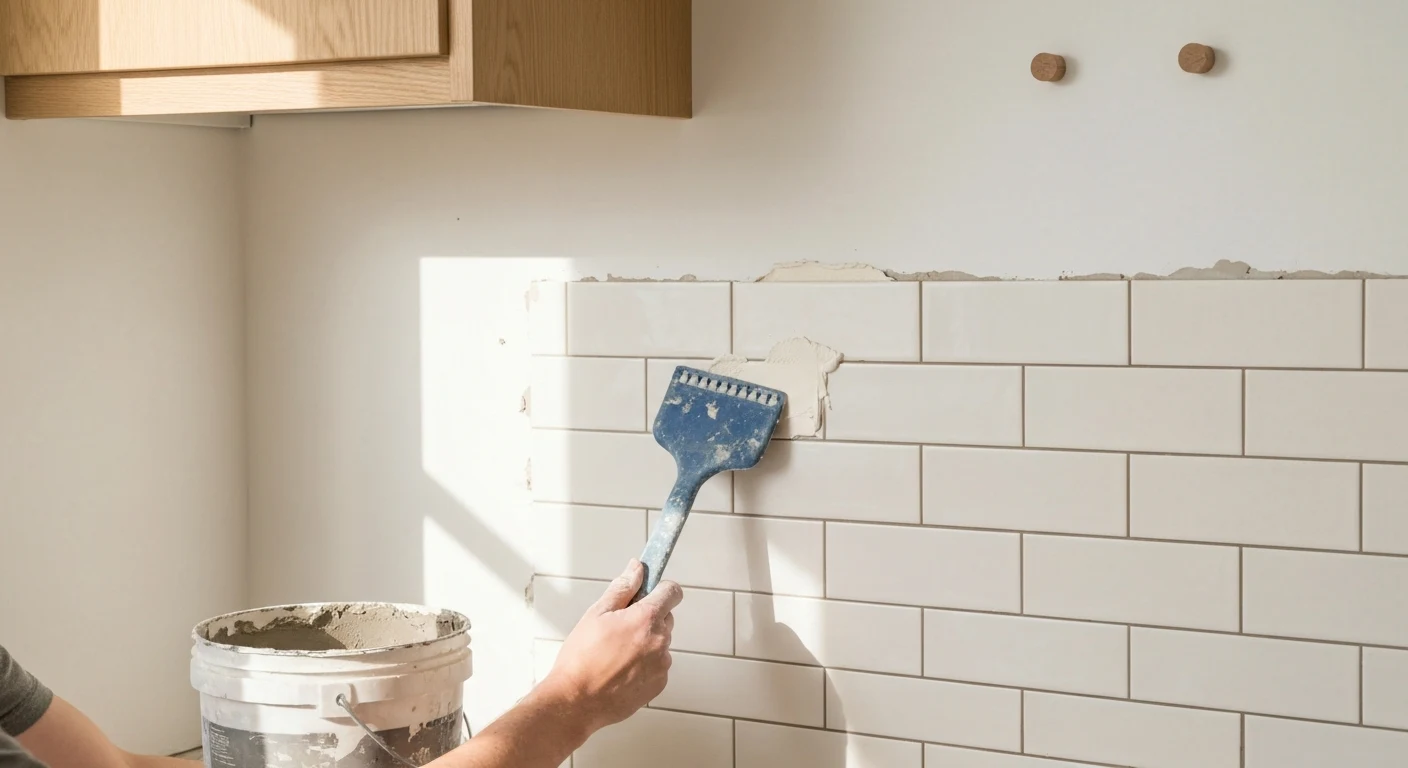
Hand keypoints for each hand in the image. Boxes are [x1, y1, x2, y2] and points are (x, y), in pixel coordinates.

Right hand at [538, 560, 682, 732]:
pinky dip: (644, 664)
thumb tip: (637, 568)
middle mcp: (660, 641)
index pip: (672, 592)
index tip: (650, 591)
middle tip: (619, 627)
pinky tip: (620, 670)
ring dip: (645, 642)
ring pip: (660, 643)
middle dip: (647, 617)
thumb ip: (622, 588)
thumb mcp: (596, 614)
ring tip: (615, 653)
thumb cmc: (581, 659)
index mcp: (646, 619)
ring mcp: (661, 665)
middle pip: (665, 618)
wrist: (575, 702)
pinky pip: (657, 665)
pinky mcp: (658, 684)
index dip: (661, 589)